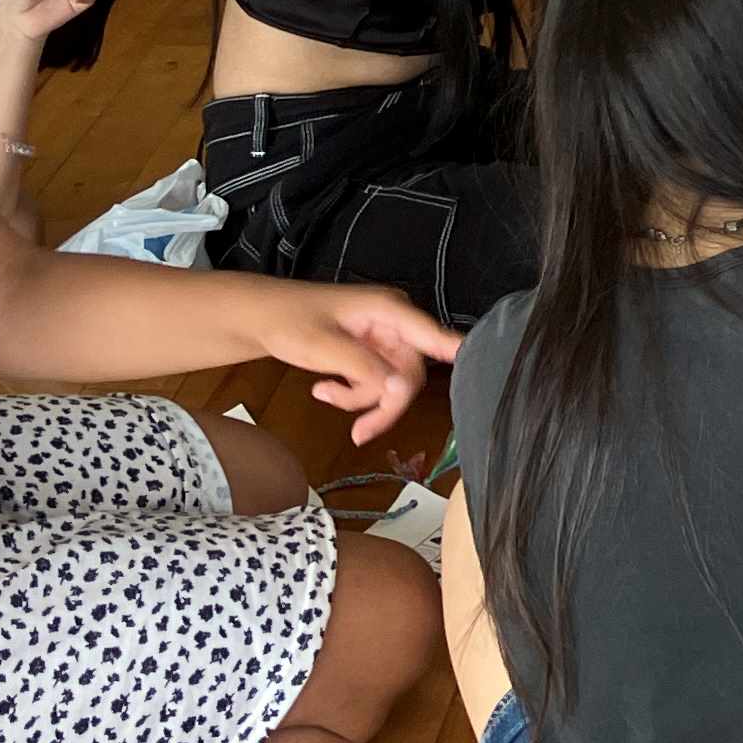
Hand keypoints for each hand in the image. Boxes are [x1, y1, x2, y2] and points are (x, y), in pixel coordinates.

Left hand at [245, 282, 459, 445]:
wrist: (257, 317)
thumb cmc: (288, 320)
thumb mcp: (322, 346)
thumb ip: (363, 368)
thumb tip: (400, 388)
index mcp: (389, 310)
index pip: (434, 336)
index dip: (459, 354)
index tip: (485, 370)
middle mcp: (394, 323)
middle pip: (411, 374)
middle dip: (384, 403)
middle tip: (360, 432)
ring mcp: (383, 338)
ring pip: (393, 384)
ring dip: (362, 400)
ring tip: (324, 394)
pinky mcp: (371, 352)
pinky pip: (376, 382)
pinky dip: (353, 394)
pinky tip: (324, 389)